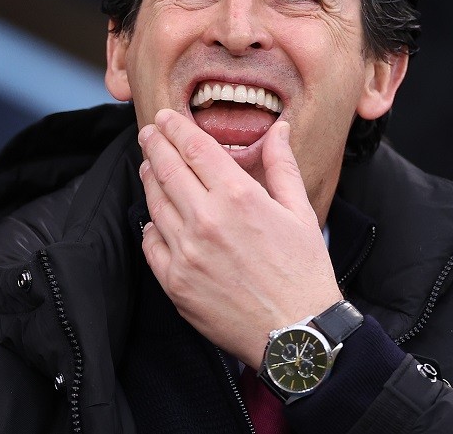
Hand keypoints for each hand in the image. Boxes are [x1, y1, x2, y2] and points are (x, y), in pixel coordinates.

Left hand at [138, 108, 342, 366]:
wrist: (296, 333)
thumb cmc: (303, 272)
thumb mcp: (300, 211)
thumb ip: (282, 166)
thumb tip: (278, 129)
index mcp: (239, 197)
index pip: (194, 148)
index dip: (176, 128)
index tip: (166, 118)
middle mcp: (206, 220)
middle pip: (167, 169)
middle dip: (155, 144)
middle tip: (149, 132)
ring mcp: (186, 252)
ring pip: (155, 203)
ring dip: (150, 179)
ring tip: (149, 167)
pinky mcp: (175, 282)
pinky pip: (151, 243)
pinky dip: (151, 225)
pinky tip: (156, 217)